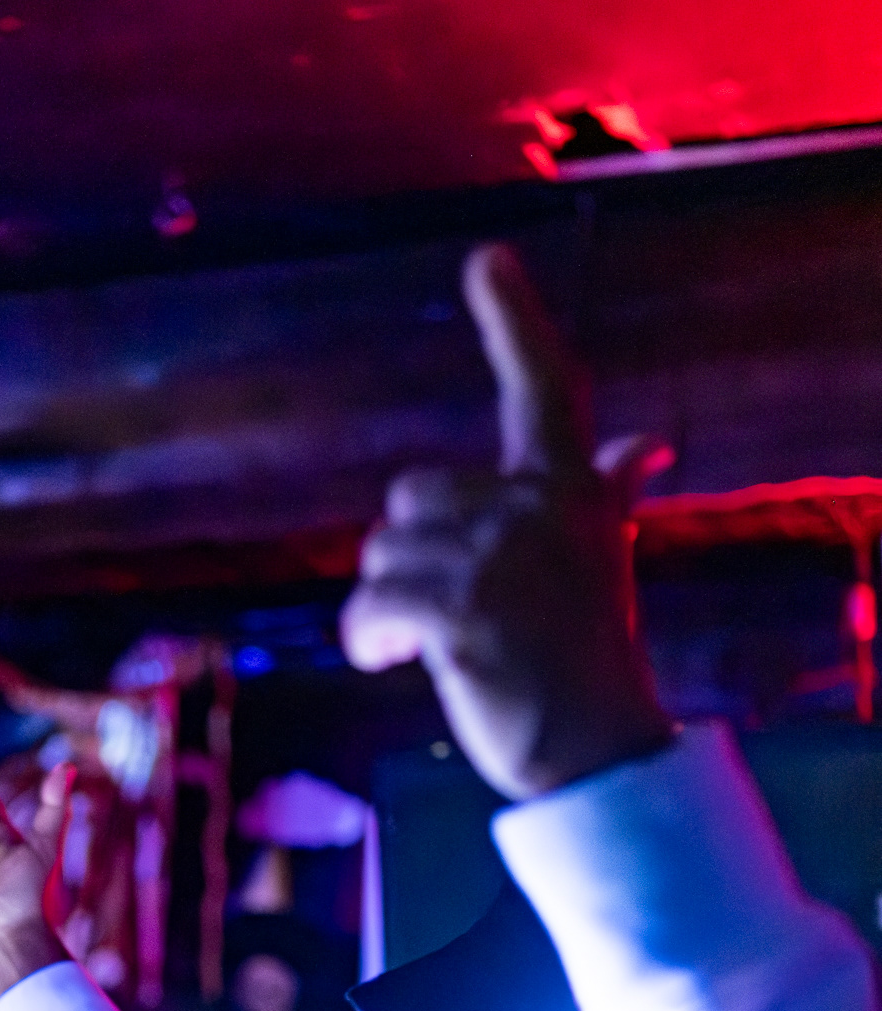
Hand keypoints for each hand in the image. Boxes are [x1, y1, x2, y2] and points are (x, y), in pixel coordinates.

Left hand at [340, 244, 672, 798]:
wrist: (594, 751)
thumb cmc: (585, 661)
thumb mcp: (597, 563)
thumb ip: (604, 494)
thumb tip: (645, 446)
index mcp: (568, 491)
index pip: (544, 387)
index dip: (514, 320)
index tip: (486, 258)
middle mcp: (535, 510)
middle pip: (409, 498)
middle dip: (408, 558)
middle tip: (451, 617)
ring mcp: (498, 560)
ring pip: (379, 554)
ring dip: (383, 608)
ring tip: (431, 650)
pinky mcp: (460, 612)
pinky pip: (369, 604)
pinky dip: (364, 638)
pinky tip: (390, 662)